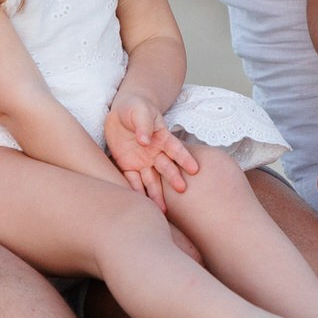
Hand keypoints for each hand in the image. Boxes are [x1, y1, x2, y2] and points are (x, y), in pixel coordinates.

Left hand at [105, 94, 199, 208]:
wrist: (121, 112)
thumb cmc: (136, 108)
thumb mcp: (140, 111)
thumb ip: (144, 125)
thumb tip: (145, 141)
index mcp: (162, 138)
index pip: (176, 149)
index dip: (185, 158)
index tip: (195, 169)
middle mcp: (155, 153)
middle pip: (166, 167)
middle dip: (173, 178)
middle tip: (182, 189)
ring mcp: (143, 161)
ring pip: (151, 180)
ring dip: (156, 194)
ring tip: (162, 210)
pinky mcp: (129, 166)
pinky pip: (132, 180)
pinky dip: (136, 191)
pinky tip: (141, 203)